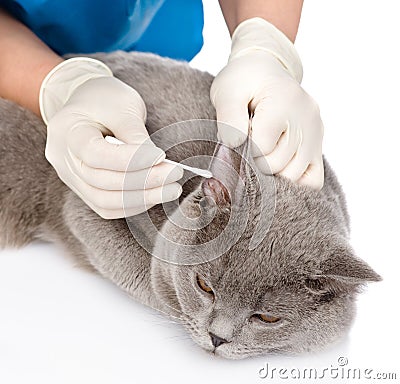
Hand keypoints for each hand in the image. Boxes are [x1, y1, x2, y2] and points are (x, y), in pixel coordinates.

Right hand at [40, 58, 182, 218]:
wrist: (89, 105)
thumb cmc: (106, 99)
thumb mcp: (122, 106)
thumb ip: (135, 135)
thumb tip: (157, 164)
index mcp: (67, 131)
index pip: (96, 154)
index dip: (130, 160)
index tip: (161, 156)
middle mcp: (63, 160)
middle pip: (102, 182)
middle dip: (143, 181)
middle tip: (174, 174)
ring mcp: (72, 179)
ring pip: (105, 201)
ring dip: (142, 198)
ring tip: (171, 189)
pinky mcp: (85, 191)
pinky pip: (108, 207)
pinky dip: (134, 205)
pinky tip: (156, 195)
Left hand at [210, 18, 323, 189]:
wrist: (266, 70)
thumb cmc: (244, 81)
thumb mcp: (228, 91)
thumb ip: (229, 117)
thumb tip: (235, 143)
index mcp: (284, 103)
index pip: (261, 147)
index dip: (243, 147)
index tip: (239, 135)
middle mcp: (306, 119)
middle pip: (277, 164)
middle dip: (255, 161)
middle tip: (247, 144)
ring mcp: (315, 134)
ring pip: (294, 176)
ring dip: (272, 172)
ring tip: (262, 151)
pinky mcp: (318, 145)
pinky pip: (313, 180)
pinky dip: (294, 181)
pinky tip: (279, 168)